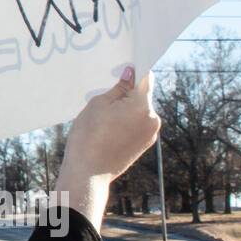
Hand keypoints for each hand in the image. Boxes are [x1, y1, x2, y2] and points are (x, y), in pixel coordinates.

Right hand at [61, 66, 159, 181]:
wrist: (88, 172)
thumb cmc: (88, 136)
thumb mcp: (98, 104)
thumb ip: (118, 87)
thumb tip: (130, 74)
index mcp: (142, 106)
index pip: (145, 78)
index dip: (135, 70)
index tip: (123, 67)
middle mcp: (152, 119)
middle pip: (143, 95)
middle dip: (128, 92)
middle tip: (105, 95)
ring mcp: (151, 134)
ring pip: (140, 110)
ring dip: (127, 107)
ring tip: (104, 116)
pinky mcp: (145, 144)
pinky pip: (138, 124)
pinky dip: (127, 121)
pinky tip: (109, 128)